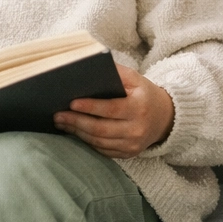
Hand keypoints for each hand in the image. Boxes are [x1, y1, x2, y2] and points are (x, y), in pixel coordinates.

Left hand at [54, 64, 174, 158]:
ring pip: (99, 141)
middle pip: (101, 129)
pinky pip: (102, 150)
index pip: (111, 109)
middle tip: (58, 115)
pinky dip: (87, 141)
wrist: (164, 118)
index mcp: (139, 107)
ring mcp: (132, 144)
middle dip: (77, 122)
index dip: (90, 107)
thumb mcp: (136, 79)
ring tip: (62, 123)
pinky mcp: (128, 154)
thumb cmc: (144, 94)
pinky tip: (75, 132)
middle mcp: (137, 129)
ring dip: (78, 132)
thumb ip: (116, 72)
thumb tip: (90, 67)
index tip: (71, 102)